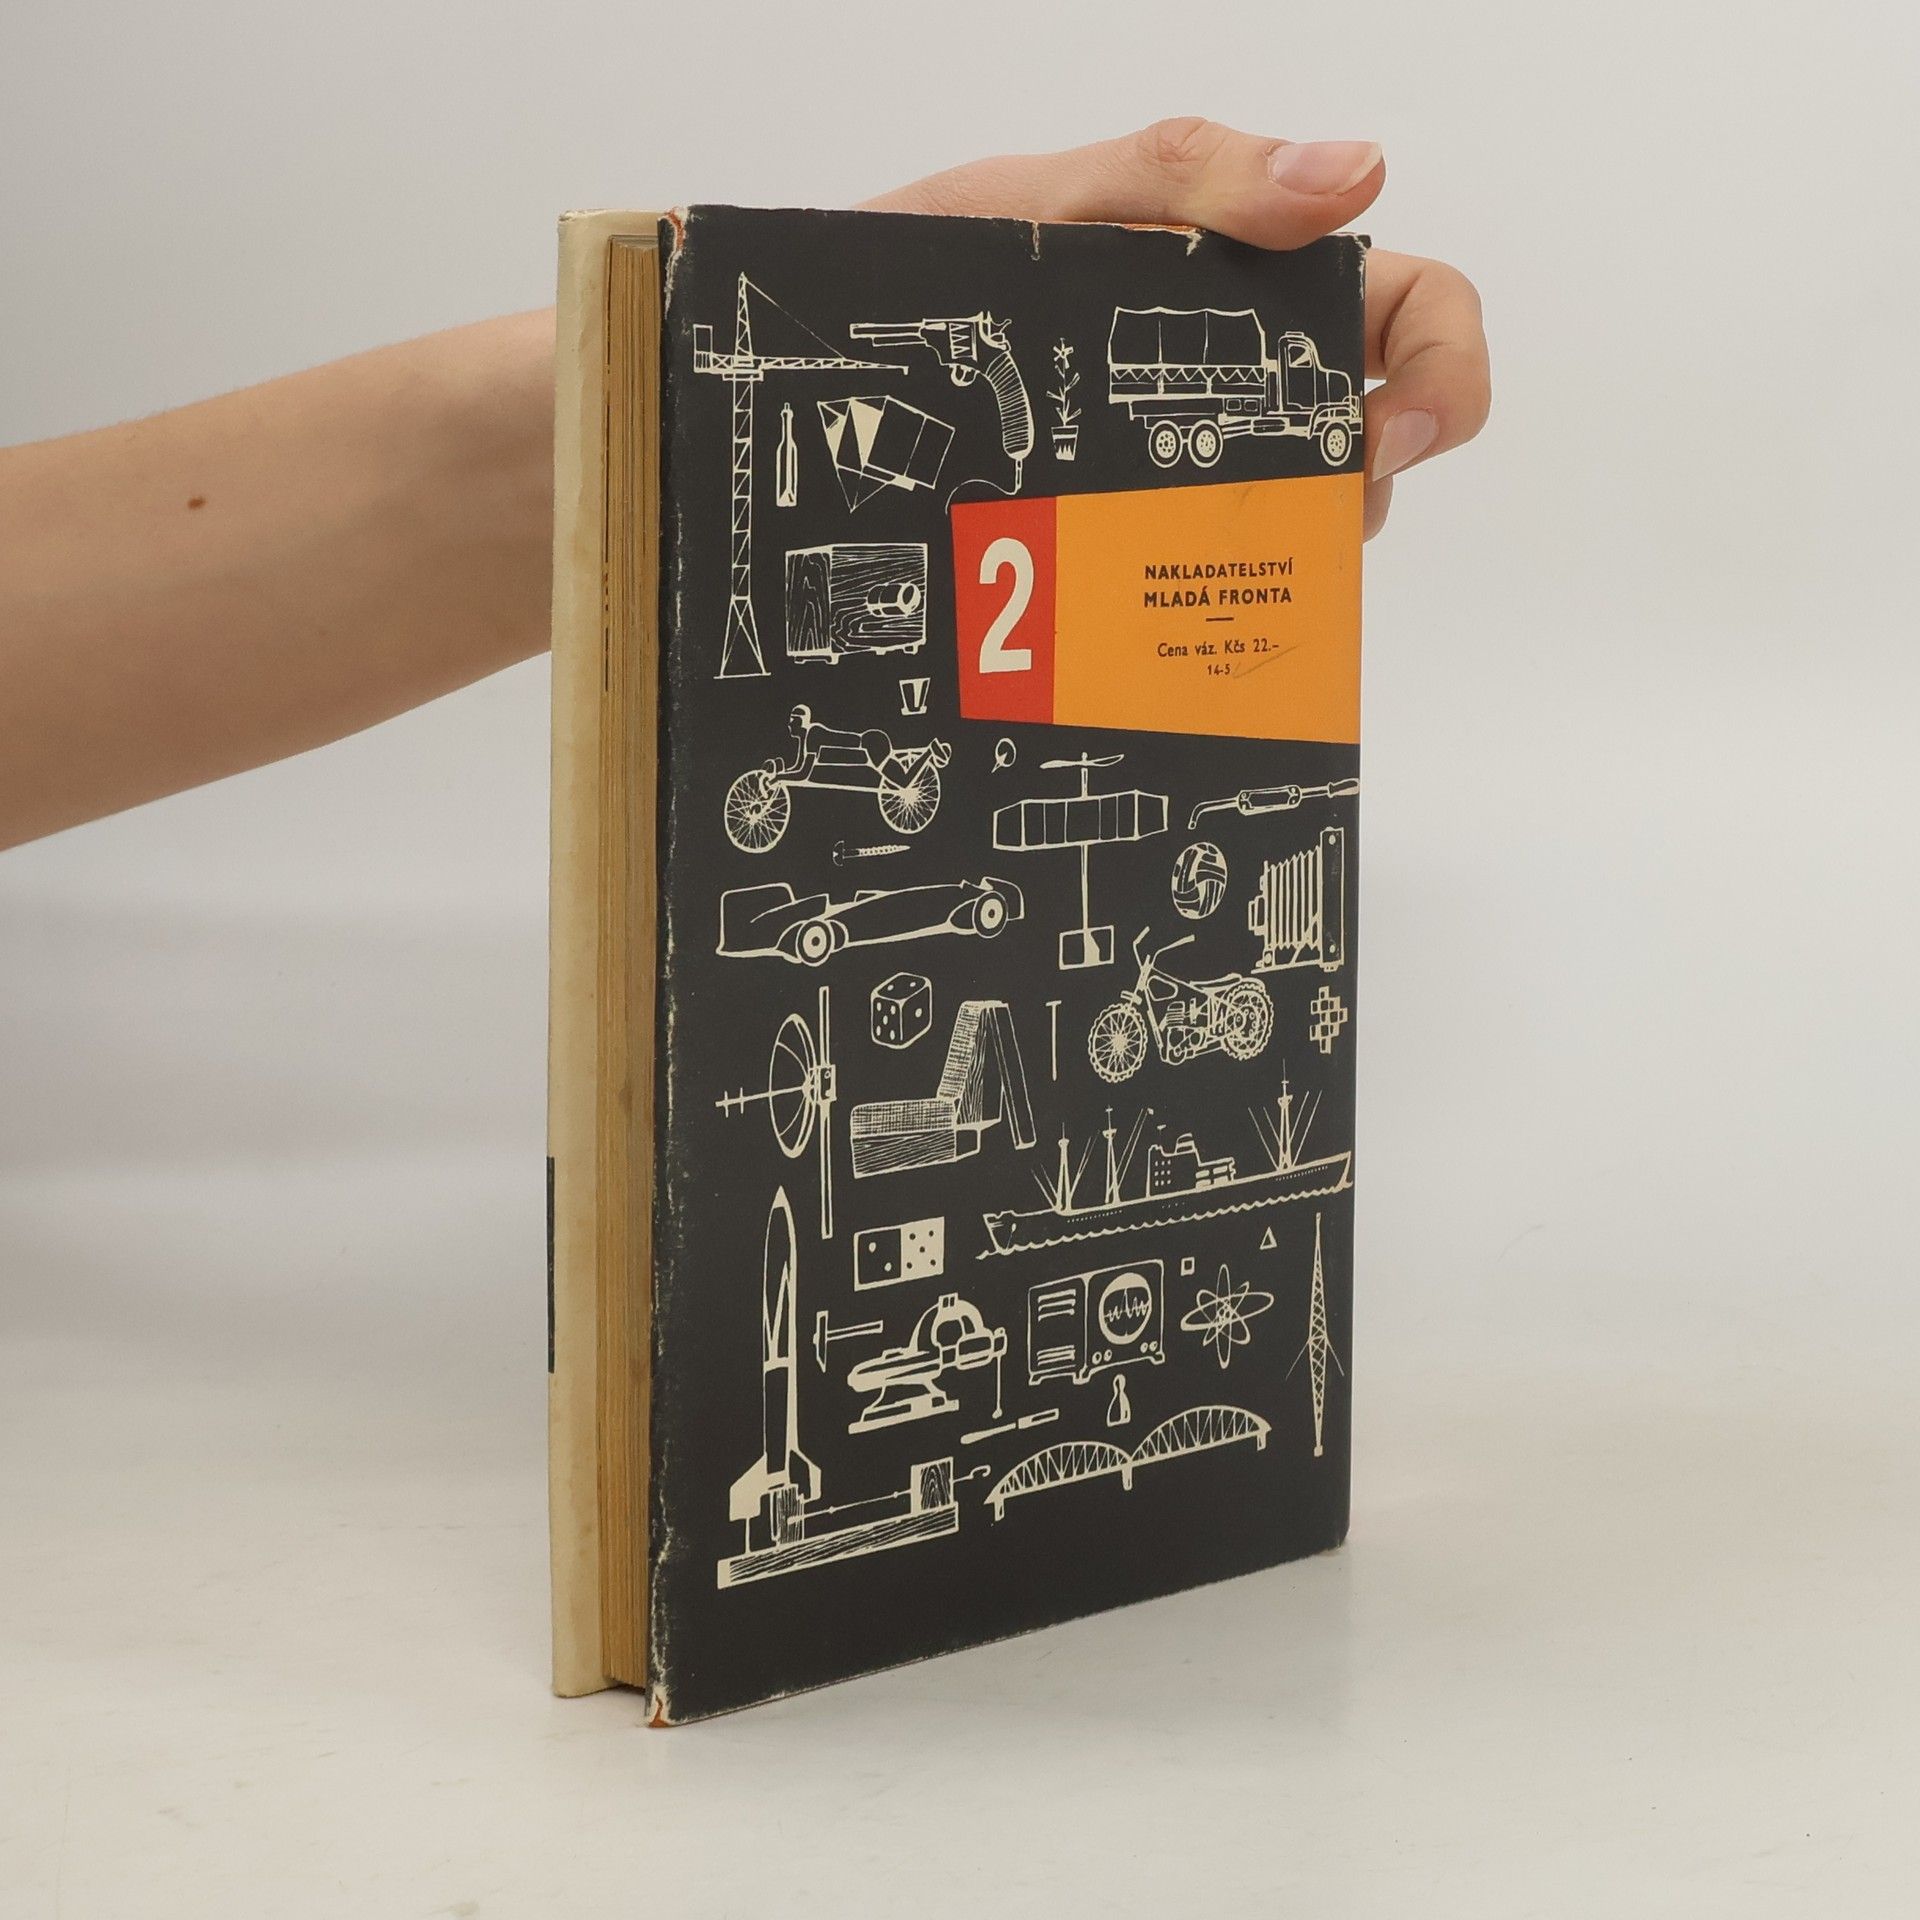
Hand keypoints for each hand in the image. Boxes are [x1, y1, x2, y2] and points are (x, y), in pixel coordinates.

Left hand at [864, 118, 1488, 538]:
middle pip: (1367, 439)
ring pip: (1293, 524)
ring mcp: (1186, 460)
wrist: (824, 359)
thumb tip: (1355, 173)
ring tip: (1191, 567)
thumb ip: (1193, 177)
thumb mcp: (1060, 202)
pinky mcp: (1131, 530)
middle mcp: (1237, 376)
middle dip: (1355, 488)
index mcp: (1250, 278)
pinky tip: (1154, 608)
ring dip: (1277, 556)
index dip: (1441, 371)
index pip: (1407, 308)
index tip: (1389, 437)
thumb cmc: (938, 262)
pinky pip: (1203, 574)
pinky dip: (1203, 596)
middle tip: (1286, 524)